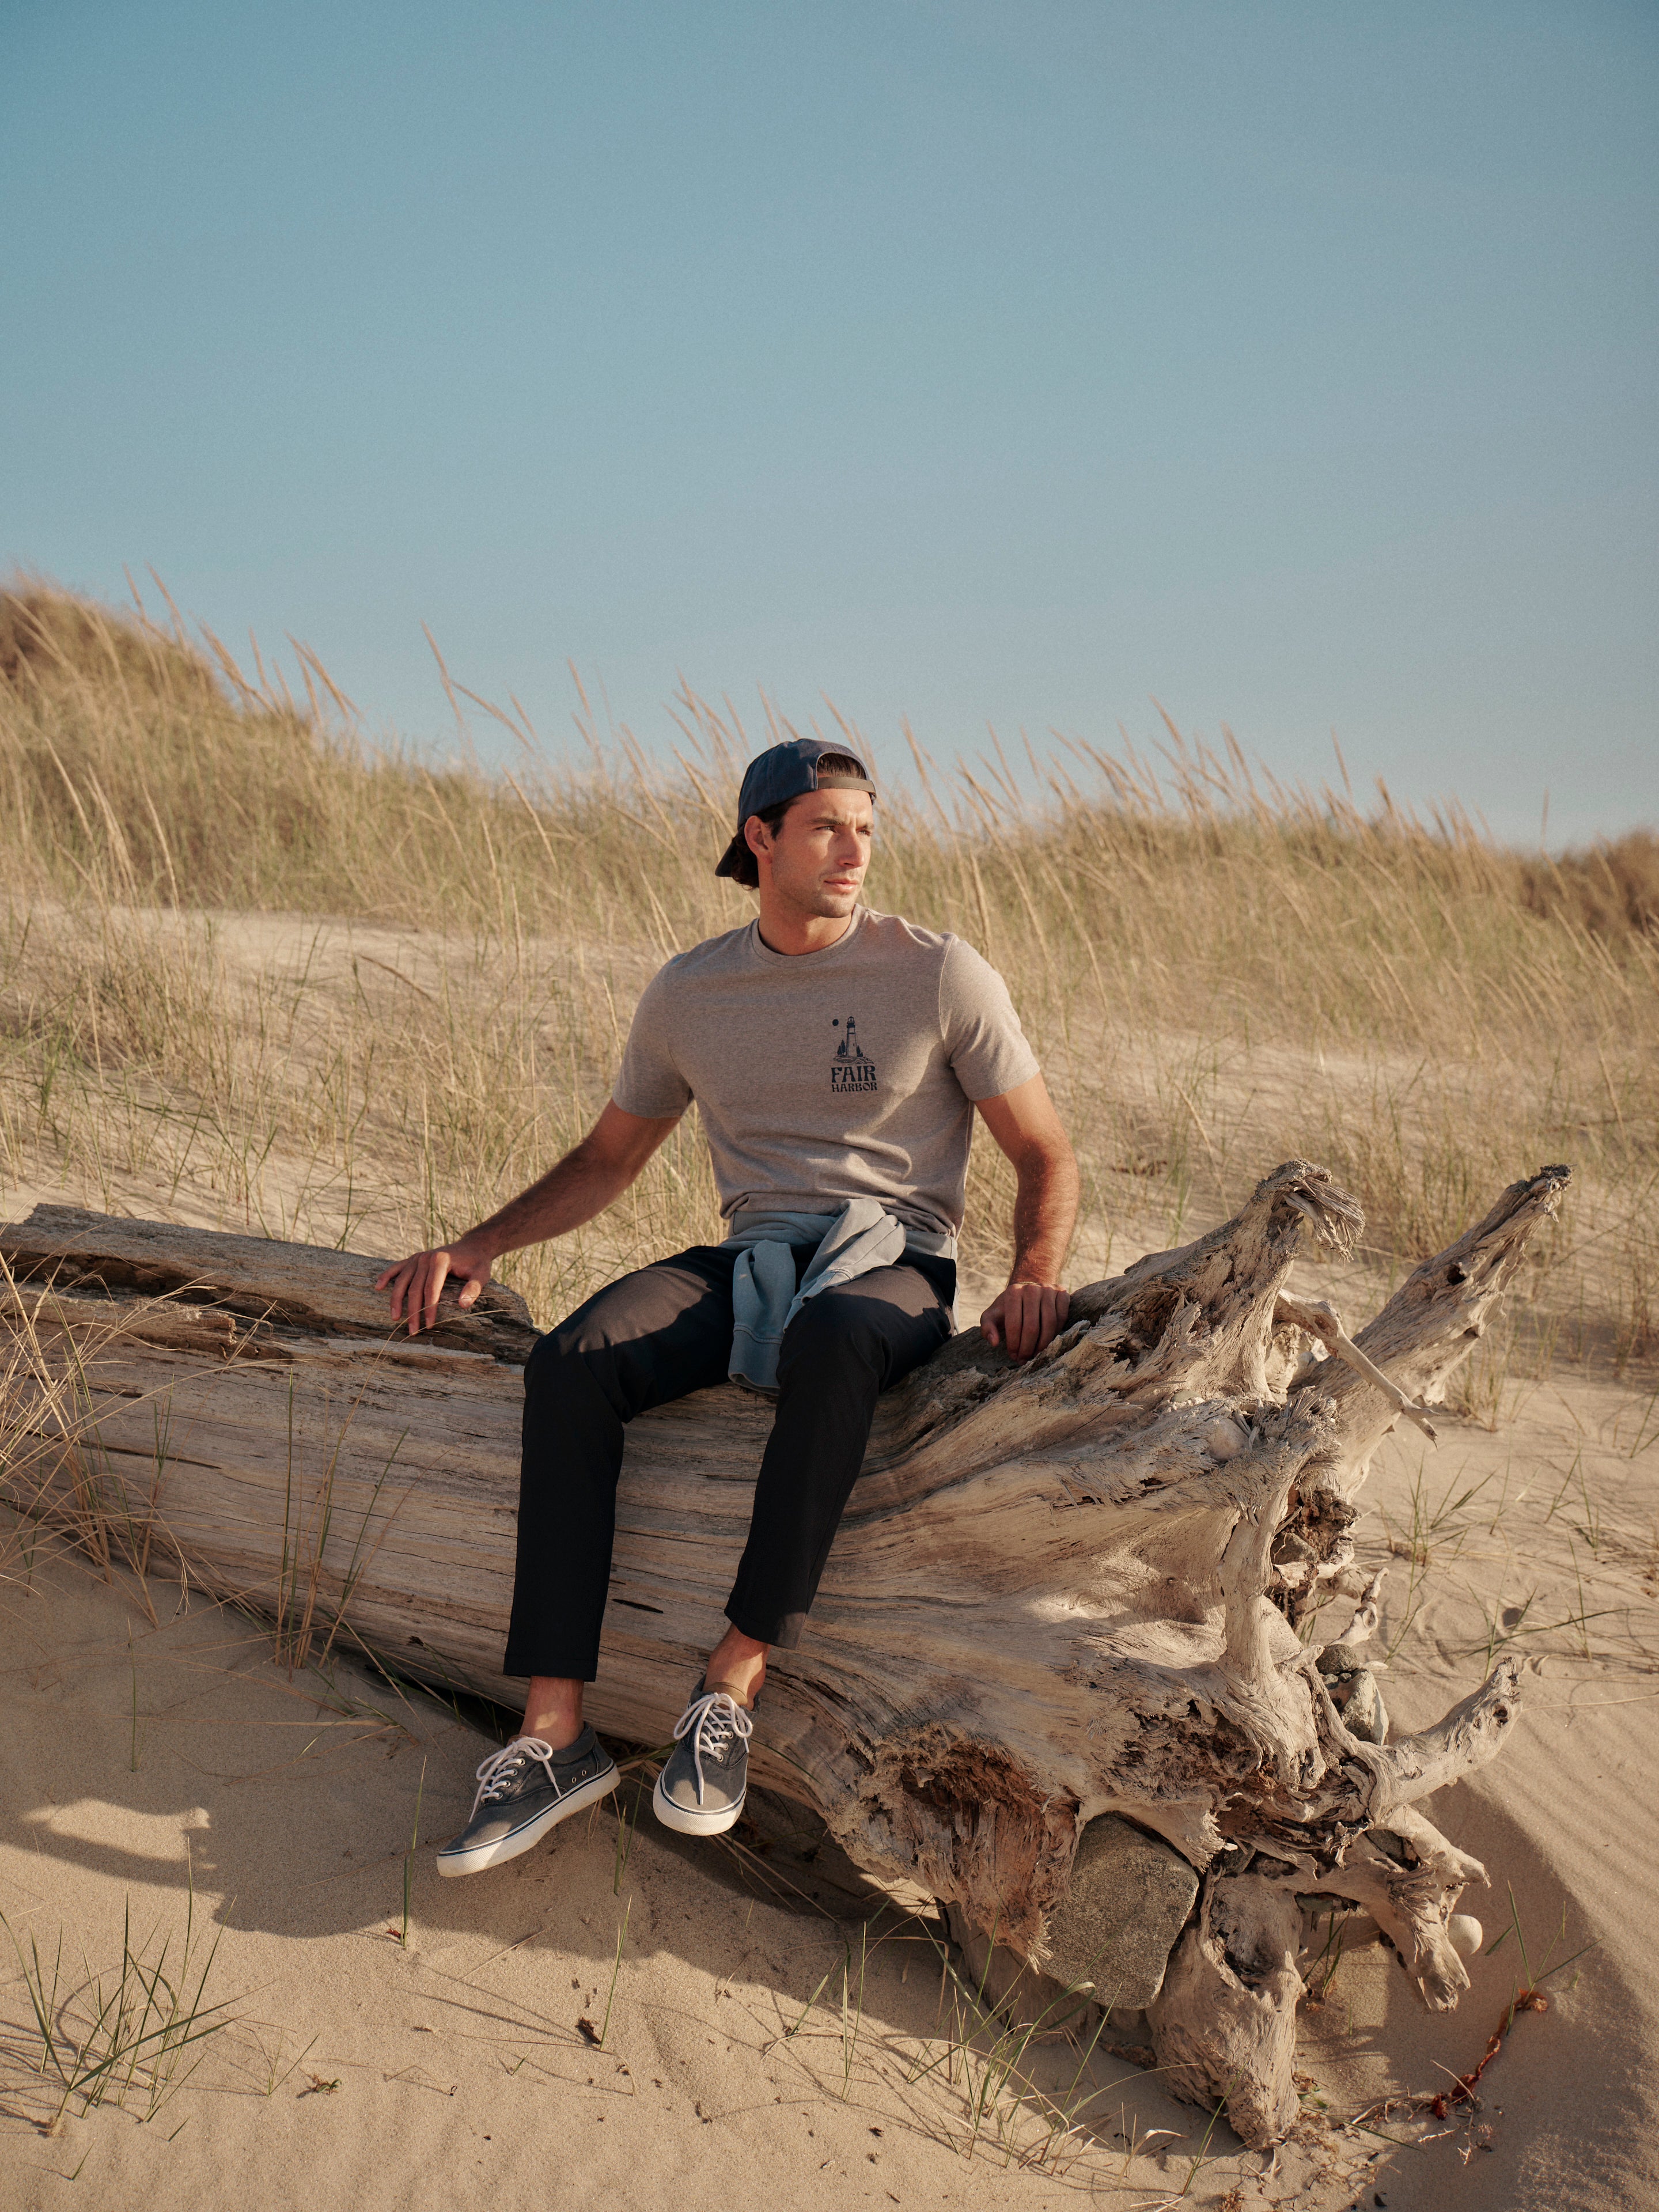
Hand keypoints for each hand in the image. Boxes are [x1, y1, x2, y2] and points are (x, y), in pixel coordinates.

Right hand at [375, 1233, 495, 1336]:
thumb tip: (462, 1305)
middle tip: (412, 1331)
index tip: (429, 1326)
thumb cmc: (477, 1263)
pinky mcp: (414, 1258)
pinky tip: (378, 1287)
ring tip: (394, 1318)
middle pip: (414, 1289)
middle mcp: (425, 1258)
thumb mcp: (481, 1275)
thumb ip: (473, 1289)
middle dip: (412, 1311)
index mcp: (440, 1261)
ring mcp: (418, 1257)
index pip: (431, 1290)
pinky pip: (397, 1267)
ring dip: (396, 1300)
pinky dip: (387, 1276)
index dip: (429, 1309)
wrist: (473, 1246)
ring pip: (402, 1281)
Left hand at [979, 1279, 1069, 1362]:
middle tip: (1025, 1360)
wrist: (1028, 1291)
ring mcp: (1049, 1289)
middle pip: (1032, 1326)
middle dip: (1028, 1348)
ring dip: (1043, 1344)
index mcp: (1013, 1292)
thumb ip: (987, 1328)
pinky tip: (1048, 1342)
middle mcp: (1031, 1289)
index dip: (1014, 1344)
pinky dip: (1056, 1333)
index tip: (1014, 1356)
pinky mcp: (1062, 1293)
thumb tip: (994, 1342)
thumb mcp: (992, 1315)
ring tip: (1036, 1355)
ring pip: (1049, 1323)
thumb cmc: (1008, 1308)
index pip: (1014, 1324)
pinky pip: (1062, 1317)